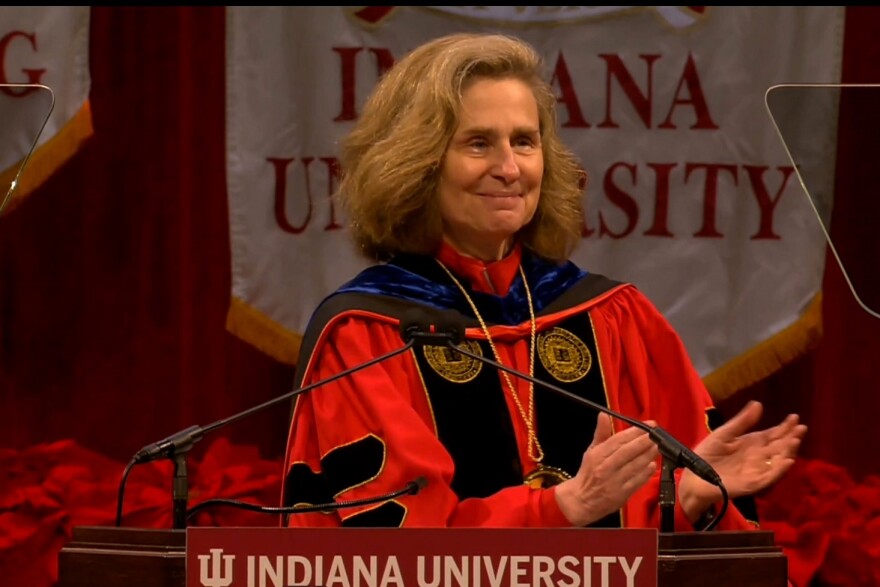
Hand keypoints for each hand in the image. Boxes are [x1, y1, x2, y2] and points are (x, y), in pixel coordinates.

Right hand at [555, 414, 658, 525]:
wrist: (582, 501)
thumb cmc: (589, 473)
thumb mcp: (591, 451)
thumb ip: (601, 433)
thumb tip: (603, 415)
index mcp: (597, 455)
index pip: (617, 440)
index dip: (633, 432)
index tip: (647, 426)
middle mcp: (605, 467)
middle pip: (627, 452)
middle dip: (643, 442)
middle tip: (656, 436)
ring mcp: (613, 482)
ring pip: (633, 467)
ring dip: (647, 456)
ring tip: (657, 447)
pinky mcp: (621, 495)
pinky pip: (636, 482)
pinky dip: (645, 473)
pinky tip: (652, 465)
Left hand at [679, 400, 807, 519]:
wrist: (693, 477)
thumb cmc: (707, 455)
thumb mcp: (723, 434)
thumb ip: (741, 422)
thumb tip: (758, 403)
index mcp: (751, 444)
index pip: (772, 434)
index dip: (784, 427)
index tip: (795, 417)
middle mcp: (758, 457)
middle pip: (779, 447)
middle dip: (791, 438)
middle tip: (801, 428)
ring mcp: (756, 471)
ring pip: (777, 461)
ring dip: (788, 452)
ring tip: (795, 440)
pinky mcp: (752, 483)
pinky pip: (769, 478)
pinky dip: (779, 470)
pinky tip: (787, 461)